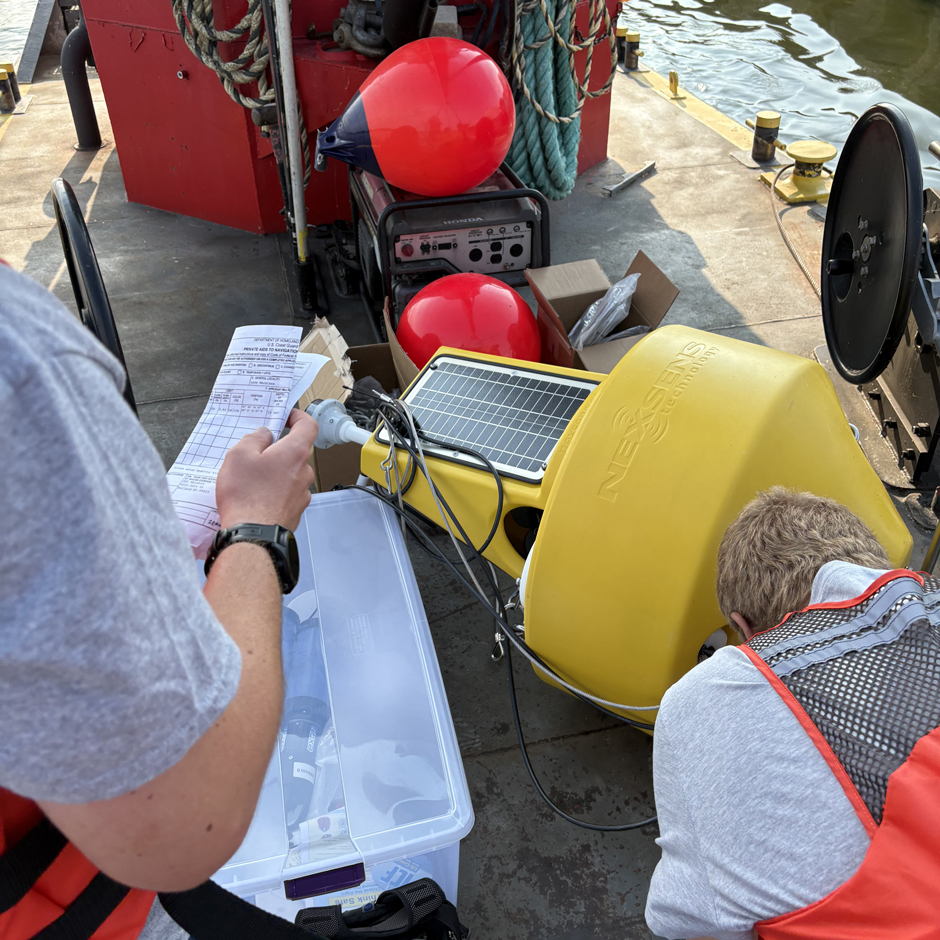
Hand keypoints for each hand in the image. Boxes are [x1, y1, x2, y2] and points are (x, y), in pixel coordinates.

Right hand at [216, 409, 317, 530]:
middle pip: (296, 452)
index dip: (299, 417)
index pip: (309, 425)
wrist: (253, 536)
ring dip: (275, 472)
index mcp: (294, 453)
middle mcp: (304, 472)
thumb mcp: (239, 456)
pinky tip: (255, 497)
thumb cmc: (247, 498)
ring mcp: (302, 493)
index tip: (288, 416)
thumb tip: (263, 435)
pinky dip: (274, 491)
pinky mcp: (295, 510)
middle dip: (277, 450)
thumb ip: (254, 439)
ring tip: (251, 480)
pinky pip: (287, 493)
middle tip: (255, 454)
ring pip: (290, 474)